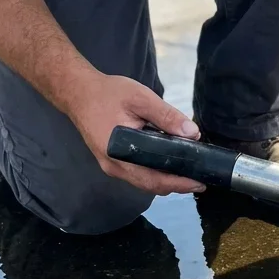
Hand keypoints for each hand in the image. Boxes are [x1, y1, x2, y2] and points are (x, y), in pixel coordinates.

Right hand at [67, 71, 205, 196]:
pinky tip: (169, 163)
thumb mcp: (141, 99)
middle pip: (151, 185)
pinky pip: (138, 174)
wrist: (78, 92)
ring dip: (166, 180)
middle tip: (200, 179)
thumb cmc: (108, 94)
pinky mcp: (112, 161)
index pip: (155, 180)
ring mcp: (112, 166)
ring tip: (189, 172)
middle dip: (177, 185)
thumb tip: (192, 134)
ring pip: (145, 182)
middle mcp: (114, 167)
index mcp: (120, 155)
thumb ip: (167, 116)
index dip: (179, 183)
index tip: (200, 182)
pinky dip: (155, 173)